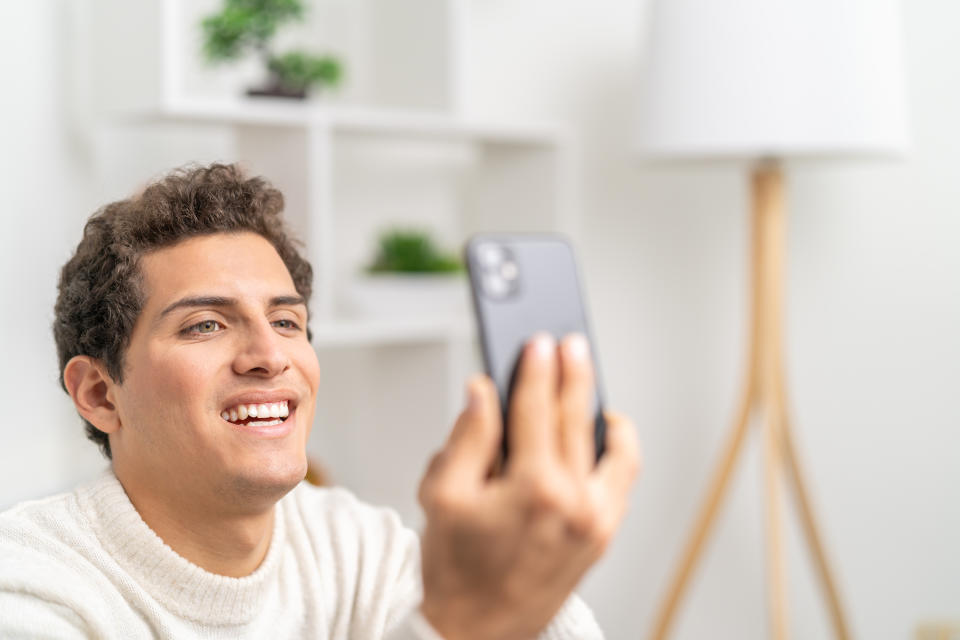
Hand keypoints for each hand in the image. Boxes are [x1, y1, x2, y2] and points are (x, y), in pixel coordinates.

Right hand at [417, 333, 640, 639]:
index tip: (538, 342)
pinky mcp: (602, 537)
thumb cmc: (455, 572)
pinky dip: (616, 454)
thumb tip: (482, 393)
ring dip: (602, 412)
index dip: (536, 369)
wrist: (473, 633)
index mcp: (534, 489)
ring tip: (589, 388)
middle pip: (577, 420)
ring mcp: (595, 522)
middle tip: (569, 345)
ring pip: (613, 451)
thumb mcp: (442, 495)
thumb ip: (468, 437)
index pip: (537, 410)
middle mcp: (575, 504)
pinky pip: (621, 483)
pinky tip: (602, 436)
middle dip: (572, 375)